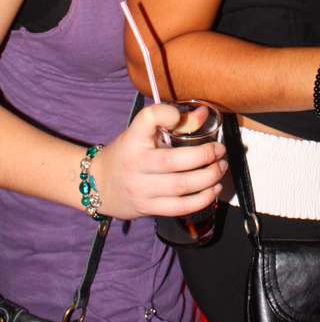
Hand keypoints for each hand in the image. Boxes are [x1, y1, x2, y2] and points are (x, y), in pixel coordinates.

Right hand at [92, 103, 226, 219]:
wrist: (96, 184)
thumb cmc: (125, 153)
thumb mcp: (141, 134)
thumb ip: (174, 123)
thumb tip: (203, 113)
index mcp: (133, 138)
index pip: (148, 118)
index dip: (168, 113)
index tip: (181, 116)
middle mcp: (136, 164)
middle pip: (174, 160)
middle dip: (205, 156)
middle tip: (219, 151)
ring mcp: (141, 189)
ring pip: (181, 186)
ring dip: (209, 177)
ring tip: (220, 168)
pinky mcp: (147, 208)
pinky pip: (179, 207)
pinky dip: (202, 199)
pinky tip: (214, 189)